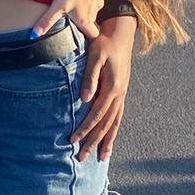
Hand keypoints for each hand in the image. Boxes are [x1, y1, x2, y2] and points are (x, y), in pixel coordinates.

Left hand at [32, 0, 103, 39]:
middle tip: (72, 21)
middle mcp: (94, 13)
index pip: (92, 37)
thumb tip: (34, 36)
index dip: (88, 40)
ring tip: (73, 3)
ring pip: (91, 11)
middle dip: (83, 25)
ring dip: (84, 10)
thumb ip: (47, 21)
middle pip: (90, 24)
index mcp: (85, 20)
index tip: (81, 40)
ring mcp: (98, 2)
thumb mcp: (58, 5)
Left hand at [70, 13, 134, 162]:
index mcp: (112, 87)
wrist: (120, 36)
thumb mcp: (95, 56)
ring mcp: (122, 96)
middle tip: (83, 158)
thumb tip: (84, 99)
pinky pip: (118, 118)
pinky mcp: (121, 95)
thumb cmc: (104, 44)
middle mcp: (119, 95)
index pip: (96, 114)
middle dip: (94, 142)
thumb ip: (90, 77)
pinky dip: (113, 132)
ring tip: (102, 158)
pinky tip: (109, 142)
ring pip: (115, 124)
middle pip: (106, 125)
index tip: (73, 140)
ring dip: (107, 142)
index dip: (85, 129)